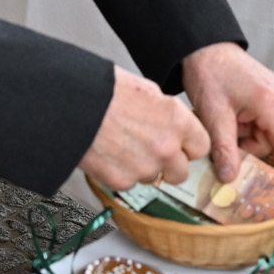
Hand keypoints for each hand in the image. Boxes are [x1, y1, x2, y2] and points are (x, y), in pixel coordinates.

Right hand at [78, 67, 208, 191]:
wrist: (71, 105)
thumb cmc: (103, 91)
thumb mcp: (146, 90)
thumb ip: (165, 113)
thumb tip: (168, 123)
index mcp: (176, 120)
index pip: (202, 147)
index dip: (189, 147)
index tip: (182, 147)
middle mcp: (166, 146)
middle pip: (182, 172)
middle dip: (169, 165)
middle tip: (151, 153)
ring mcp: (145, 166)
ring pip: (153, 178)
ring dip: (143, 168)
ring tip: (123, 148)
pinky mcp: (122, 180)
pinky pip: (129, 183)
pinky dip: (120, 174)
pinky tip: (109, 155)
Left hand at [181, 42, 273, 183]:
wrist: (203, 46)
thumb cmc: (210, 71)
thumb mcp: (214, 116)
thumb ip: (225, 149)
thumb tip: (231, 177)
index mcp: (272, 103)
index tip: (270, 186)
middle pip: (272, 141)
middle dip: (247, 150)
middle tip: (223, 148)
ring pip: (264, 133)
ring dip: (242, 137)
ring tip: (220, 126)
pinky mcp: (267, 93)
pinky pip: (260, 121)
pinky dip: (243, 126)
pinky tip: (226, 118)